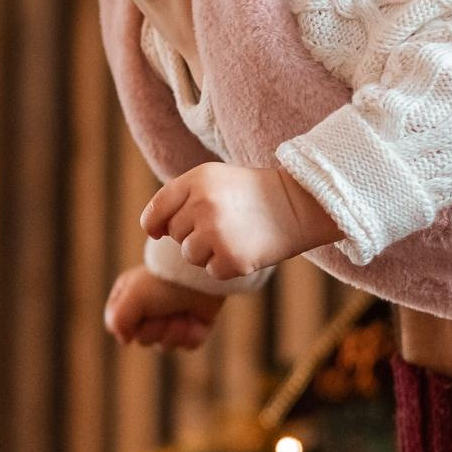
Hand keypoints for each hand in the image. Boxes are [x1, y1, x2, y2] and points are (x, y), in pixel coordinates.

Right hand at [104, 266, 224, 349]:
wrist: (201, 276)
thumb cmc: (164, 283)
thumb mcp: (132, 297)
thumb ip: (118, 321)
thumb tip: (124, 340)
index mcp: (128, 296)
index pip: (117, 325)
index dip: (129, 323)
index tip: (140, 309)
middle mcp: (148, 309)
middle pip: (143, 339)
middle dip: (157, 328)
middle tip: (165, 309)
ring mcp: (172, 318)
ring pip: (166, 346)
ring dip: (176, 331)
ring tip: (183, 313)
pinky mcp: (193, 326)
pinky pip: (188, 345)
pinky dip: (193, 334)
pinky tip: (196, 320)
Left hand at [140, 163, 341, 280]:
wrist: (298, 205)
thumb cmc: (251, 193)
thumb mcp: (214, 180)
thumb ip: (180, 197)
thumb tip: (153, 231)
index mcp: (197, 180)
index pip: (156, 210)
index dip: (155, 224)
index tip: (160, 230)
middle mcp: (203, 205)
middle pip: (175, 234)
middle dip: (192, 234)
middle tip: (223, 223)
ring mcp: (217, 233)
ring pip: (190, 256)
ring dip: (207, 252)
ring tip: (234, 235)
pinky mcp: (231, 259)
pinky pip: (211, 271)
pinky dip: (226, 266)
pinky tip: (246, 248)